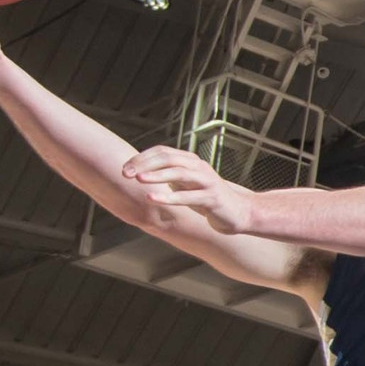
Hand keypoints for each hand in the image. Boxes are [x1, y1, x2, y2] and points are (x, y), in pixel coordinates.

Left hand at [119, 146, 257, 231]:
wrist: (239, 213)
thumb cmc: (208, 199)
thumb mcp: (187, 184)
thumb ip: (170, 176)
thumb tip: (142, 173)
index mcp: (190, 161)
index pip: (162, 152)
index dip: (142, 158)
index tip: (125, 169)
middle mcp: (198, 167)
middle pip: (168, 158)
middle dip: (145, 165)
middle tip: (126, 174)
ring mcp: (206, 182)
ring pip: (178, 173)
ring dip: (157, 176)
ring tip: (139, 180)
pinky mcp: (212, 198)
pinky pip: (188, 196)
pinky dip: (169, 197)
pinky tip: (153, 199)